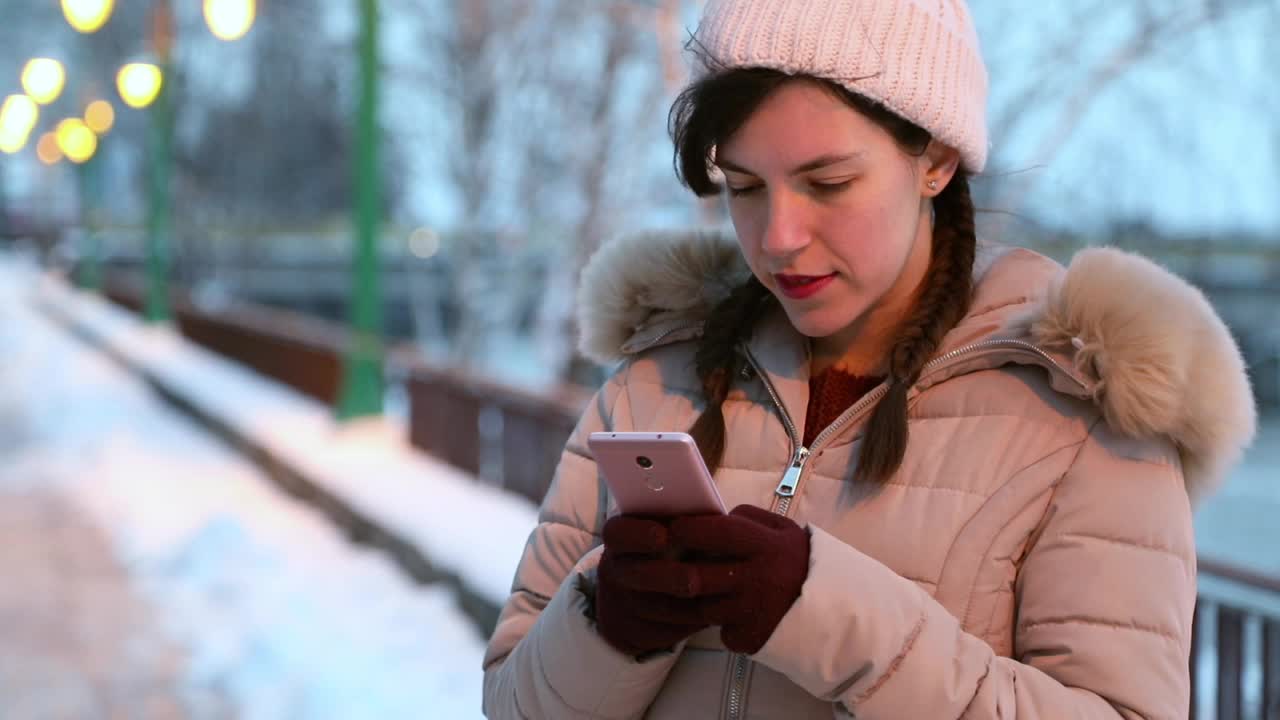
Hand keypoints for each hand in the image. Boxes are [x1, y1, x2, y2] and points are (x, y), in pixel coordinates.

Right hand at [594, 514, 710, 656]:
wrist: (636, 595)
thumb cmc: (664, 551)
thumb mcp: (664, 532)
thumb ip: (680, 523)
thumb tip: (714, 517)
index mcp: (620, 539)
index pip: (617, 533)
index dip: (637, 534)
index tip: (662, 536)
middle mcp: (615, 571)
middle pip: (636, 574)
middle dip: (667, 576)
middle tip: (692, 578)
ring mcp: (624, 604)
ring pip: (656, 608)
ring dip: (690, 604)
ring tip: (719, 596)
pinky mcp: (637, 632)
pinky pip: (667, 630)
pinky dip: (694, 622)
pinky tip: (716, 612)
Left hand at [664, 505, 809, 653]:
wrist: (833, 609)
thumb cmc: (798, 563)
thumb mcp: (782, 531)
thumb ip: (746, 519)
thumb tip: (707, 517)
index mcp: (766, 547)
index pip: (717, 533)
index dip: (688, 529)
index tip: (671, 527)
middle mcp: (758, 581)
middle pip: (696, 577)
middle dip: (670, 572)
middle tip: (659, 564)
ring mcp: (752, 613)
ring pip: (701, 607)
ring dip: (694, 599)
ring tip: (696, 588)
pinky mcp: (750, 638)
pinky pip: (719, 631)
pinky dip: (719, 623)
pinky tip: (727, 613)